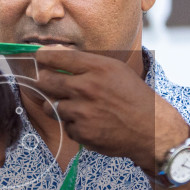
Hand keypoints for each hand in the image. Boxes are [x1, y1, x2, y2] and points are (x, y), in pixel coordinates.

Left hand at [29, 46, 188, 168]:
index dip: (44, 56)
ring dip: (58, 106)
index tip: (39, 56)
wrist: (150, 129)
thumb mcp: (116, 70)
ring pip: (52, 106)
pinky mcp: (82, 132)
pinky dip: (73, 125)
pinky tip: (90, 123)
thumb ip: (89, 64)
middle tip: (45, 82)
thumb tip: (59, 56)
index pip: (60, 57)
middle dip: (43, 81)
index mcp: (98, 68)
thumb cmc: (134, 97)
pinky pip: (66, 126)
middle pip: (47, 81)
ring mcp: (83, 111)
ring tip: (74, 107)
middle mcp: (87, 87)